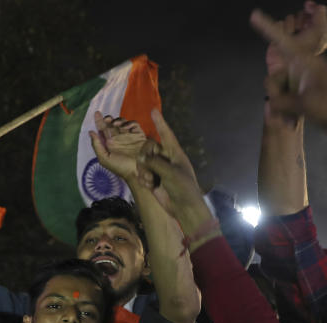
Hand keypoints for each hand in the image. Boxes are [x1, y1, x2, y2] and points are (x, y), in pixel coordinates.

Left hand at [89, 112, 146, 180]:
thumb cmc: (120, 168)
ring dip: (119, 120)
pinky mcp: (139, 135)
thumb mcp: (104, 158)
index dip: (99, 121)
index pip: (103, 129)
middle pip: (112, 124)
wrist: (138, 172)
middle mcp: (119, 139)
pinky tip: (126, 127)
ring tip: (115, 124)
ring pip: (123, 122)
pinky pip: (134, 125)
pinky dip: (130, 123)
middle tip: (107, 118)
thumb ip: (96, 145)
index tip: (97, 114)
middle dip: (109, 119)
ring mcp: (129, 136)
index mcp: (110, 144)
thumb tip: (91, 132)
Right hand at [135, 109, 213, 236]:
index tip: (153, 110)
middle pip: (149, 148)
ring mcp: (159, 169)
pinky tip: (150, 187)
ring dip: (144, 171)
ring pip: (143, 162)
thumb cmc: (182, 187)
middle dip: (145, 158)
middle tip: (146, 168)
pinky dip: (144, 179)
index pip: (166, 134)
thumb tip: (142, 157)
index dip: (160, 122)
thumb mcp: (170, 172)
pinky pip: (142, 174)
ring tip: (150, 181)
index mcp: (175, 153)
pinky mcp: (153, 180)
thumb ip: (155, 162)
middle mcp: (166, 159)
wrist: (183, 208)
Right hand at [252, 9, 326, 133]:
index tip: (255, 14)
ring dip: (282, 110)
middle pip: (274, 78)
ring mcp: (302, 83)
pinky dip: (287, 114)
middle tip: (288, 112)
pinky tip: (292, 124)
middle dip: (276, 96)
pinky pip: (286, 102)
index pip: (282, 42)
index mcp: (303, 62)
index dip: (267, 28)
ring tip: (292, 122)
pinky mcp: (304, 95)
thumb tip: (271, 102)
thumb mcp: (305, 104)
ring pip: (279, 93)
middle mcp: (300, 70)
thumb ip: (281, 102)